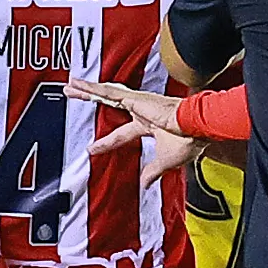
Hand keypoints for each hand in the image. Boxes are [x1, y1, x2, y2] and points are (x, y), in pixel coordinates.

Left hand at [73, 76, 196, 171]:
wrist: (198, 127)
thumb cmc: (190, 140)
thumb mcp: (166, 161)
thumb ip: (153, 171)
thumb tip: (145, 183)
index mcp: (150, 124)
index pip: (122, 134)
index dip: (106, 142)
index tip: (93, 148)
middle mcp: (142, 110)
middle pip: (109, 104)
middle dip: (93, 101)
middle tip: (76, 96)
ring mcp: (137, 102)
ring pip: (105, 94)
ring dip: (86, 90)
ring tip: (69, 86)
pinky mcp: (135, 98)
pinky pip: (108, 91)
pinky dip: (91, 87)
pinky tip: (78, 83)